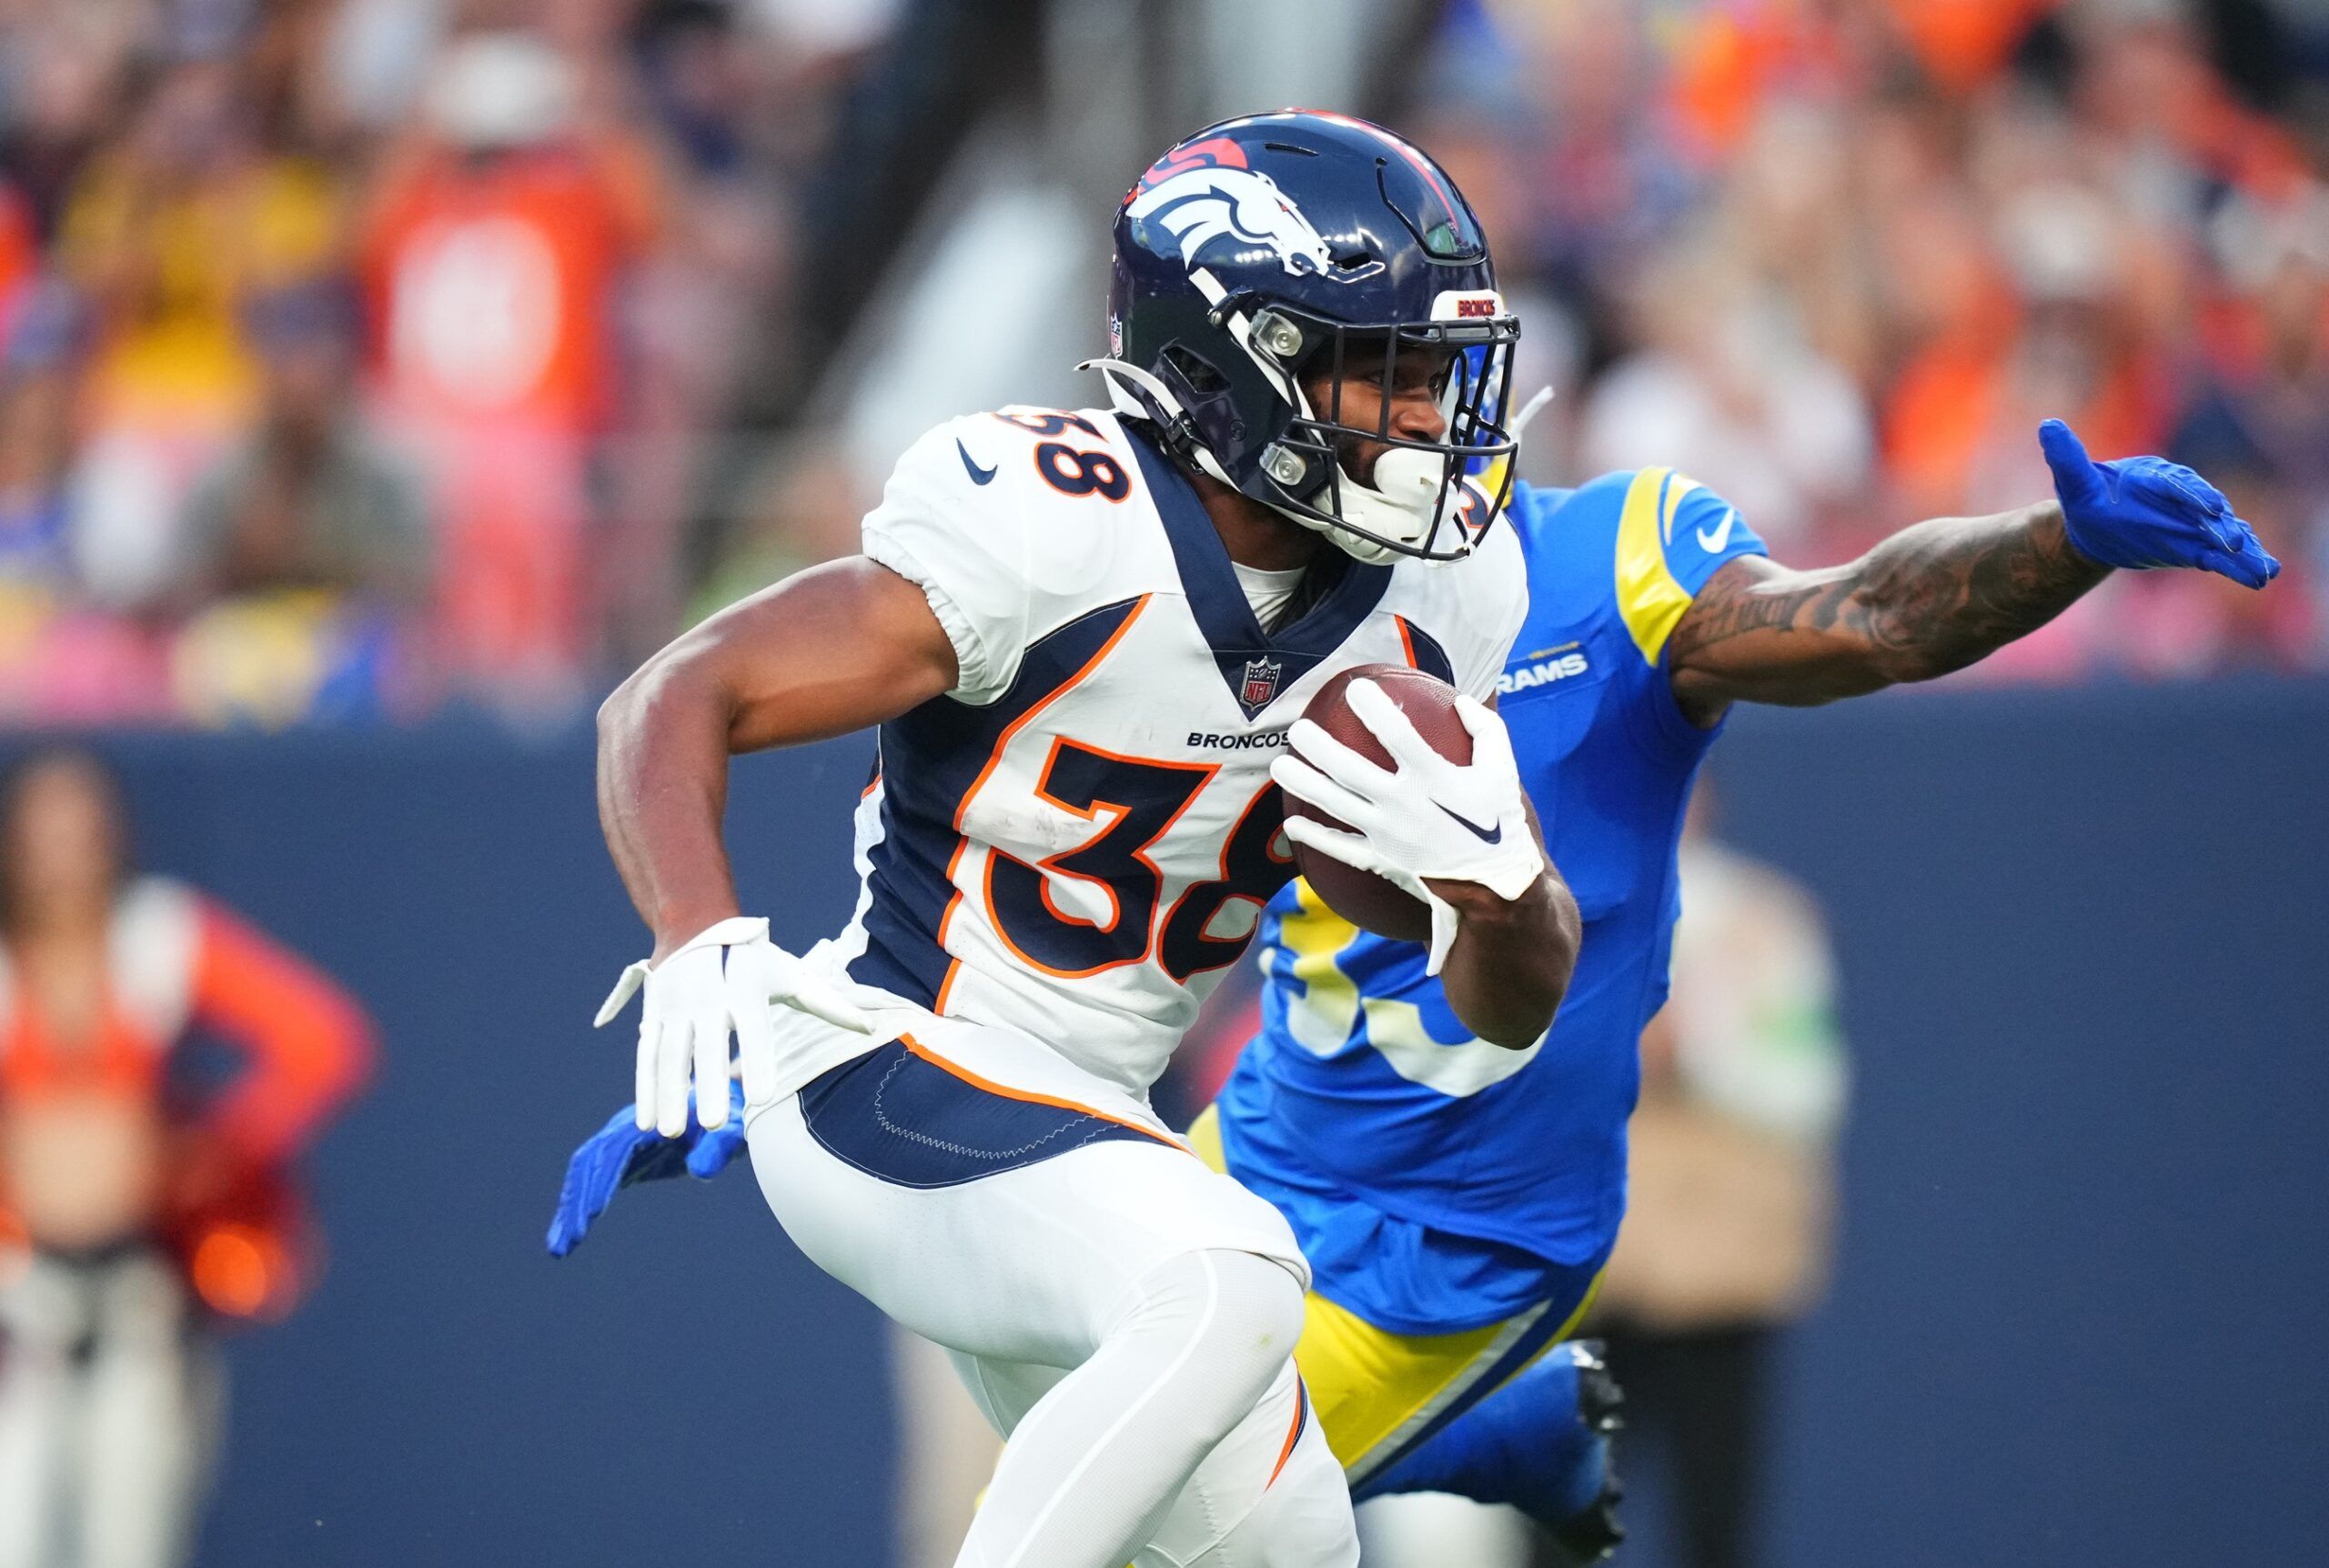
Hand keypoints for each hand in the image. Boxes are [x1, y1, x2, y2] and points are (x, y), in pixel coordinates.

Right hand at [545, 1084, 748, 1258]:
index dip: (601, 1182)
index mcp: (651, 1116)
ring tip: (559, 1248)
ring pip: (586, 1172)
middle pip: (590, 1162)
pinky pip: (596, 1181)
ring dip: (570, 1209)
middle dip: (577, 1203)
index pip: (614, 1150)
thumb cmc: (734, 1121)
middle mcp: (630, 1126)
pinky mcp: (626, 1158)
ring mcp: (624, 1141)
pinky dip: (582, 1206)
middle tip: (567, 1243)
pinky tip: (572, 1236)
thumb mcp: (734, 1133)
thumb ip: (719, 1150)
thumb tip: (700, 1171)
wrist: (730, 1112)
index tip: (590, 1216)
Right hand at [594, 916, 869, 1137]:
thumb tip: (871, 1028)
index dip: (757, 1061)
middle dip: (707, 1084)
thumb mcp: (791, 975)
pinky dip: (645, 1088)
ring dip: (668, 1094)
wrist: (697, 927)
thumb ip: (828, 1004)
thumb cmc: (756, 962)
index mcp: (746, 988)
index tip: (762, 1096)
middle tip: (714, 1123)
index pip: (754, 1030)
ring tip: (671, 1132)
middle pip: (707, 1046)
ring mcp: (674, 1005)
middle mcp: (707, 996)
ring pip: (670, 1054)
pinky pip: (647, 1054)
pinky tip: (648, 1122)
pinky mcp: (652, 1015)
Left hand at [1270, 681, 1544, 974]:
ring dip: (1305, 784)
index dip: (1375, 709)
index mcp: (1435, 779)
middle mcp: (1405, 805)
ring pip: (1337, 806)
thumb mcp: (1504, 771)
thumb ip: (1486, 730)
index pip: (1398, 736)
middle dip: (1320, 748)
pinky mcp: (1382, 859)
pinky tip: (1291, 823)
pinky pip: (1341, 848)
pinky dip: (1315, 837)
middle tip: (1297, 729)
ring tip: (1279, 764)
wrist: (1496, 885)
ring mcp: (1389, 835)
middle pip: (1351, 771)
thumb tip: (1461, 699)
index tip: (1355, 688)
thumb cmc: (1499, 822)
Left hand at [2039, 420, 2278, 587]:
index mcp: (2154, 477)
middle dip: (2223, 526)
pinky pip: (2220, 556)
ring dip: (2244, 550)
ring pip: (2222, 534)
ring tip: (2264, 569)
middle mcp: (2180, 498)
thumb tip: (2048, 426)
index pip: (2177, 484)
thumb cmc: (2087, 496)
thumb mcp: (2073, 480)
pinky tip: (2262, 576)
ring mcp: (2190, 522)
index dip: (2194, 495)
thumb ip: (2067, 456)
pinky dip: (2240, 565)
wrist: (2096, 520)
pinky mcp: (2193, 545)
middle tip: (2237, 541)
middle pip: (2207, 511)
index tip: (2210, 508)